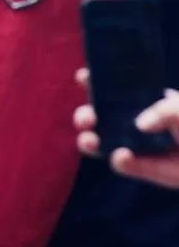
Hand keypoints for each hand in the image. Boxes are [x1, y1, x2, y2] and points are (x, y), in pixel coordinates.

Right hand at [75, 71, 178, 187]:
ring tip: (90, 141)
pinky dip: (119, 160)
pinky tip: (122, 155)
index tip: (84, 77)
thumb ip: (162, 110)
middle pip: (99, 116)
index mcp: (143, 101)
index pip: (114, 89)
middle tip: (87, 119)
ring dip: (89, 140)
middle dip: (86, 115)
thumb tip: (139, 125)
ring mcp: (136, 145)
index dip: (96, 81)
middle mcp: (133, 121)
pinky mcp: (143, 168)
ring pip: (102, 141)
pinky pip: (123, 164)